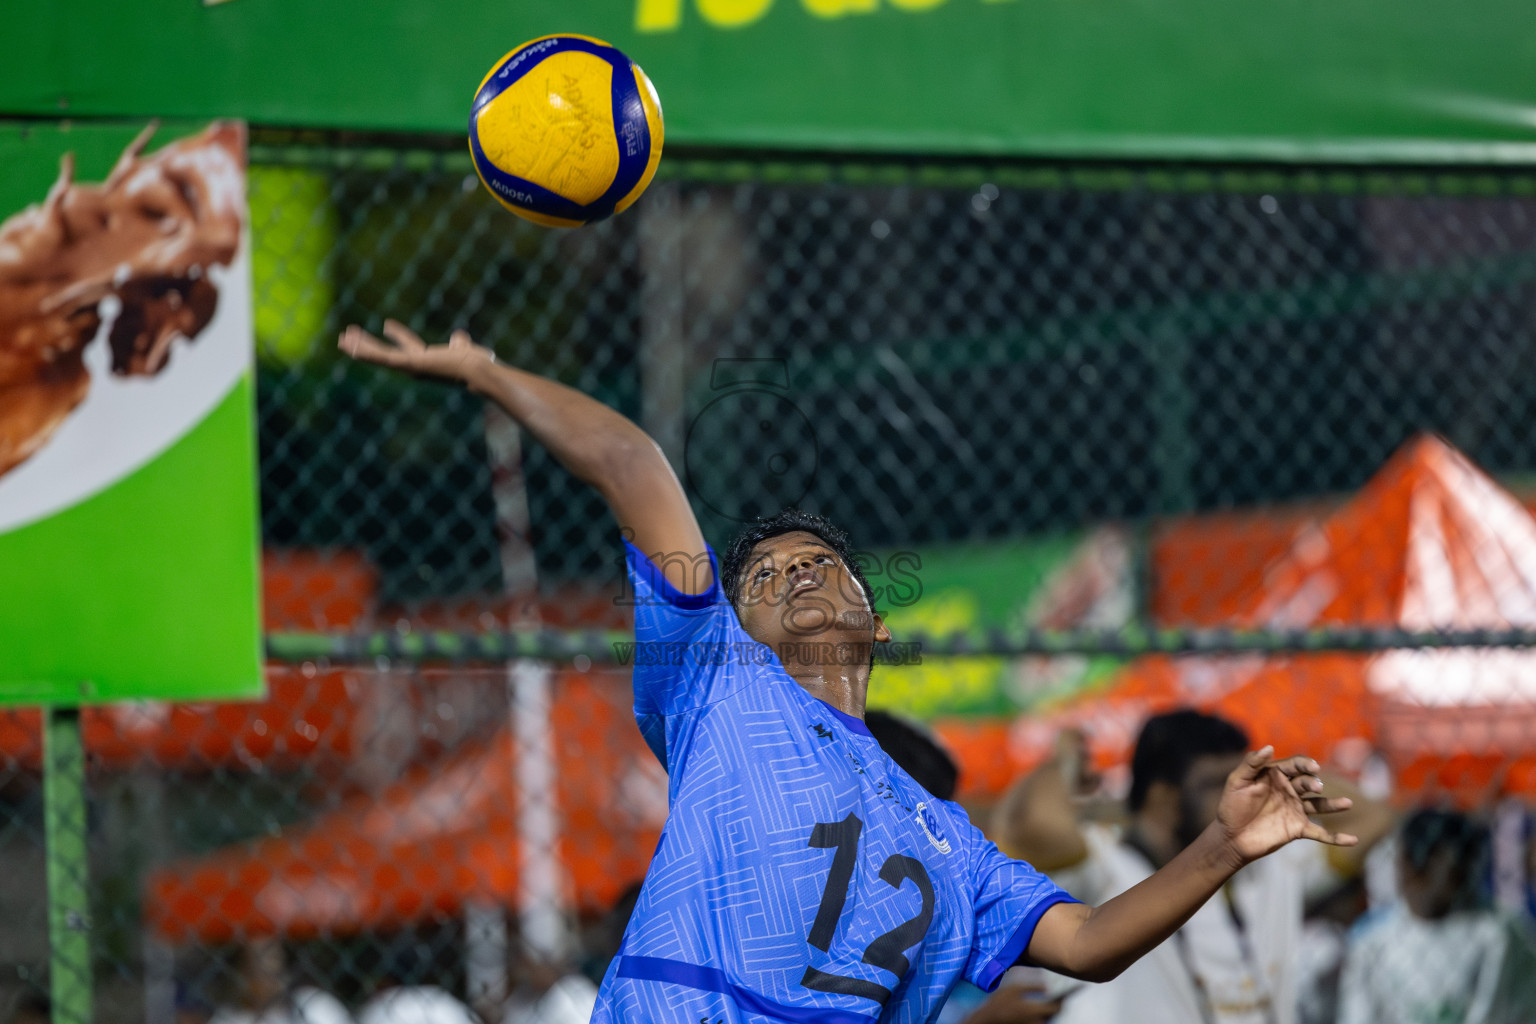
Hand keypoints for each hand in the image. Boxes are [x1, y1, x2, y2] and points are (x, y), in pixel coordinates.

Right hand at [339, 320, 492, 382]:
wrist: (478, 371)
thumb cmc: (477, 364)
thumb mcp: (464, 348)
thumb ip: (460, 343)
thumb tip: (459, 336)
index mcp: (427, 362)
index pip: (408, 346)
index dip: (398, 334)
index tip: (387, 323)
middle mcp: (415, 367)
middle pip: (386, 354)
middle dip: (368, 345)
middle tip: (350, 336)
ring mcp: (410, 367)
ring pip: (379, 356)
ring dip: (360, 347)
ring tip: (342, 338)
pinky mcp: (408, 364)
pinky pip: (382, 356)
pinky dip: (364, 351)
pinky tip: (348, 344)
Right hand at [964, 984, 1062, 1023]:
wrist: (987, 1020)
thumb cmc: (999, 1002)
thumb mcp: (1014, 989)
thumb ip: (1032, 986)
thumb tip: (1047, 987)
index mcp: (1034, 1009)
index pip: (1056, 1006)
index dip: (1064, 999)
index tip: (1071, 992)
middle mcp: (1036, 1020)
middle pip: (1054, 1014)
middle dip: (1058, 1005)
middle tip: (1062, 996)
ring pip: (1047, 1018)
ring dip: (1051, 1011)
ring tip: (1055, 1002)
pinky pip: (1040, 1022)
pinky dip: (1043, 1016)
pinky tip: (1042, 1009)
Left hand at [1217, 747, 1357, 863]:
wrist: (1230, 836)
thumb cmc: (1231, 806)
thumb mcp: (1237, 781)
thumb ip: (1251, 764)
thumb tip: (1269, 747)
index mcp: (1276, 775)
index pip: (1295, 765)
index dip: (1305, 764)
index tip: (1313, 767)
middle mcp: (1289, 791)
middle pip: (1308, 783)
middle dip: (1314, 783)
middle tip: (1316, 787)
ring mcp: (1296, 810)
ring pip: (1320, 805)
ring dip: (1334, 804)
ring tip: (1347, 803)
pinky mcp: (1298, 829)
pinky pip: (1321, 833)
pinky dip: (1336, 837)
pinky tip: (1353, 840)